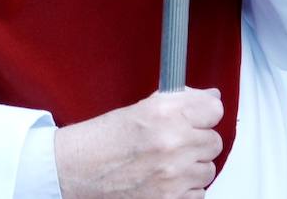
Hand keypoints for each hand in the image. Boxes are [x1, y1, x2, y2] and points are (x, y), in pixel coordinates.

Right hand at [54, 89, 223, 197]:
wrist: (73, 171)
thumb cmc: (97, 141)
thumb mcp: (135, 111)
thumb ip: (175, 103)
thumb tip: (208, 98)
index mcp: (162, 113)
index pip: (213, 108)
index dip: (205, 111)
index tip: (200, 115)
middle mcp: (172, 143)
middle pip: (213, 140)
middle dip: (196, 140)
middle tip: (174, 140)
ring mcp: (174, 175)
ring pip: (208, 169)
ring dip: (192, 166)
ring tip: (166, 162)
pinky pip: (198, 192)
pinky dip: (185, 188)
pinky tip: (164, 179)